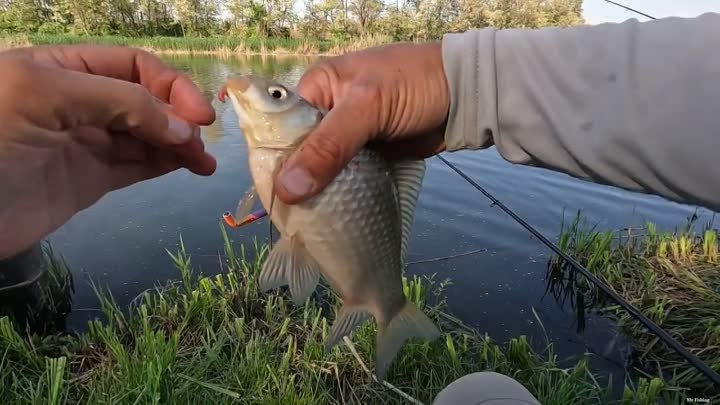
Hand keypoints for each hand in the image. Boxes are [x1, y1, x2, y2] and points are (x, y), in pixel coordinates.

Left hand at [0, 45, 215, 259]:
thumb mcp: (46, 96)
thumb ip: (119, 102)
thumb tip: (183, 126)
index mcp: (63, 69)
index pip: (133, 66)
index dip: (170, 86)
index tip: (198, 116)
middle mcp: (80, 102)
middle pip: (146, 100)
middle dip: (178, 117)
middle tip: (200, 144)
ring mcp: (86, 142)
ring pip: (147, 135)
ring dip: (180, 144)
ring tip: (204, 163)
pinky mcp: (90, 179)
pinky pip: (137, 165)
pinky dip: (166, 165)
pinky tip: (189, 168)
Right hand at [273, 41, 449, 204]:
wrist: (465, 94)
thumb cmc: (412, 85)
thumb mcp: (366, 109)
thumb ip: (328, 147)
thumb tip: (287, 190)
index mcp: (316, 88)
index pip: (281, 129)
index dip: (275, 163)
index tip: (275, 198)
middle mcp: (325, 111)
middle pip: (299, 153)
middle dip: (297, 183)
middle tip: (292, 218)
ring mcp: (347, 135)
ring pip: (321, 169)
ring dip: (319, 192)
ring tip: (308, 224)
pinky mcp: (367, 155)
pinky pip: (345, 177)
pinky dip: (341, 194)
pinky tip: (331, 216)